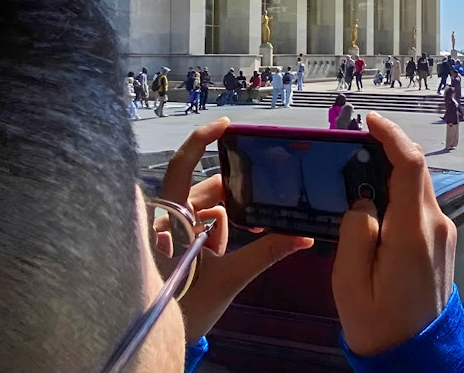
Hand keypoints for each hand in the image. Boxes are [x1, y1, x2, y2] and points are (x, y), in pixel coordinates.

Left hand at [159, 117, 313, 340]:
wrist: (159, 339)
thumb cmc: (185, 307)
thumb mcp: (230, 279)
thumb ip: (266, 253)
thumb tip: (304, 237)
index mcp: (169, 218)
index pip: (181, 166)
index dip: (202, 140)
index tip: (227, 125)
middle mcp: (162, 217)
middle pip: (202, 189)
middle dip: (231, 199)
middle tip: (257, 210)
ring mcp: (164, 230)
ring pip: (201, 208)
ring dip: (222, 222)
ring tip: (228, 250)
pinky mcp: (168, 242)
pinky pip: (195, 223)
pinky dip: (213, 231)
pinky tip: (221, 252)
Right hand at [332, 112, 456, 355]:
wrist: (414, 356)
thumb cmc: (378, 323)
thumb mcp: (348, 281)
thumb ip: (355, 232)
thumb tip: (363, 202)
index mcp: (413, 231)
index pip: (410, 165)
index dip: (391, 135)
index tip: (369, 121)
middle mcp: (436, 226)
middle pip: (415, 171)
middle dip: (386, 153)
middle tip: (352, 151)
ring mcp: (443, 234)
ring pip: (418, 189)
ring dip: (391, 178)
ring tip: (356, 183)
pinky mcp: (442, 242)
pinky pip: (420, 207)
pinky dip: (398, 198)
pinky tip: (375, 210)